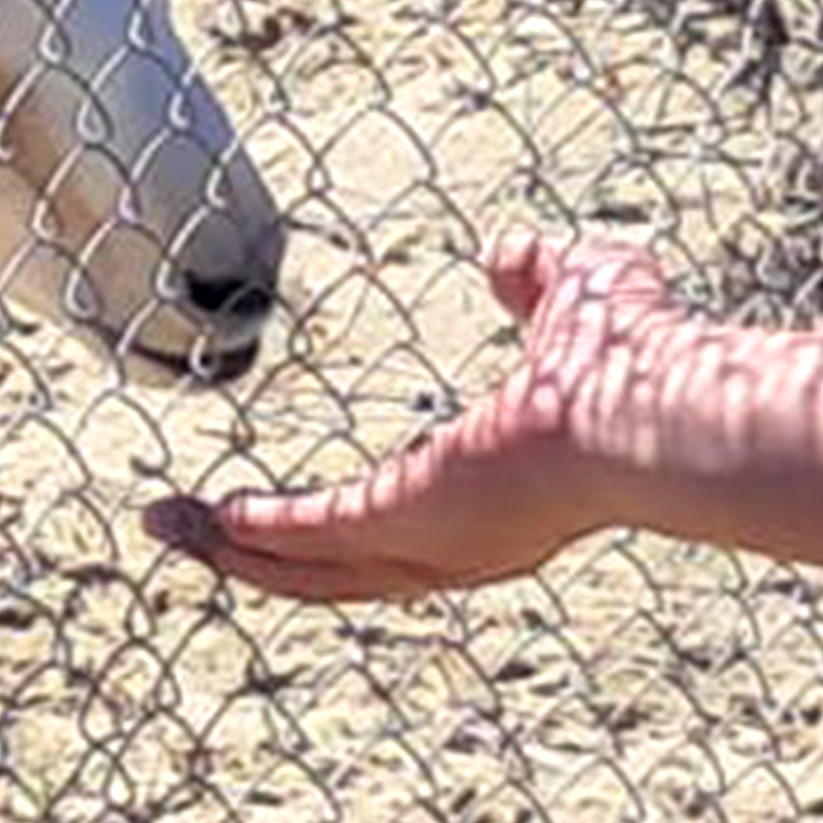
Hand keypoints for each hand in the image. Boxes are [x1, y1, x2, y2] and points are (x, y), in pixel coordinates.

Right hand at [140, 233, 694, 601]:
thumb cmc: (635, 359)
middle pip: (335, 570)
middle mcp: (459, 547)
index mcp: (496, 503)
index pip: (400, 525)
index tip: (285, 510)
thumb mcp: (573, 292)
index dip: (338, 522)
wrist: (653, 407)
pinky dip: (247, 529)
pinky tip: (198, 517)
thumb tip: (505, 252)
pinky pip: (304, 534)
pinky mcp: (398, 522)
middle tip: (198, 531)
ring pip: (307, 567)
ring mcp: (428, 545)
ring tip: (169, 527)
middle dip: (259, 554)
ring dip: (232, 549)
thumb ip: (534, 276)